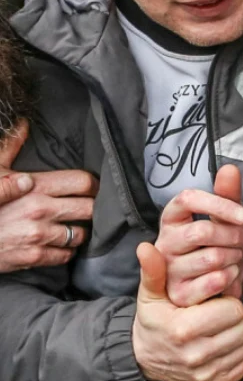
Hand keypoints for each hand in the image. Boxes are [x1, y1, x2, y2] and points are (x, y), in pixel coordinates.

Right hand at [0, 121, 96, 271]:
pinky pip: (66, 255)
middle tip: (86, 209)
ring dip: (78, 232)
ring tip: (70, 227)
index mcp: (34, 186)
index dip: (94, 186)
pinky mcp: (35, 256)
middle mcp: (41, 209)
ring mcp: (39, 235)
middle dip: (91, 209)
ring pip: (81, 235)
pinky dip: (65, 251)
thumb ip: (10, 148)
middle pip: (90, 209)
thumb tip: (24, 125)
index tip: (93, 189)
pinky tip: (58, 244)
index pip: (83, 182)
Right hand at [132, 243, 242, 380]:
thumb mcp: (150, 296)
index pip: (234, 309)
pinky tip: (221, 345)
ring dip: (238, 334)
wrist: (144, 359)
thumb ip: (153, 272)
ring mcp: (206, 373)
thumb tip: (146, 247)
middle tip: (219, 316)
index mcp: (183, 329)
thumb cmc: (154, 321)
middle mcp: (196, 355)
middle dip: (235, 318)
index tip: (214, 302)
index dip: (227, 302)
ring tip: (220, 329)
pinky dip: (238, 352)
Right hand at [157, 165, 242, 306]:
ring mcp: (169, 270)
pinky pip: (214, 281)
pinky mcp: (179, 294)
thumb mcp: (227, 219)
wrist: (218, 286)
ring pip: (211, 257)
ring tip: (236, 258)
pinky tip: (231, 274)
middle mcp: (164, 243)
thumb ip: (228, 195)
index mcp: (172, 219)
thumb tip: (230, 168)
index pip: (187, 198)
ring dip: (235, 257)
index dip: (219, 205)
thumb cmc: (220, 246)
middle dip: (234, 236)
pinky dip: (232, 276)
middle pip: (202, 231)